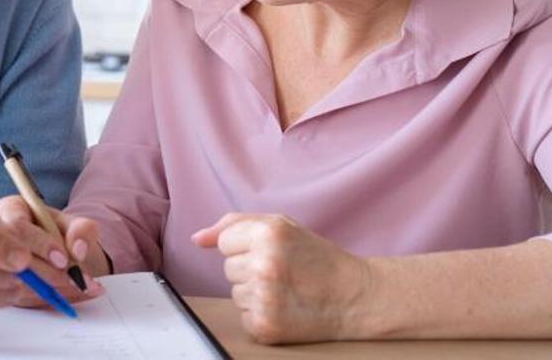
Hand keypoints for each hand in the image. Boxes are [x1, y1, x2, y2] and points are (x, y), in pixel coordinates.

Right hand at [0, 195, 105, 306]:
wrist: (61, 255)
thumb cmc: (61, 233)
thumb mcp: (74, 224)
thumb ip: (81, 229)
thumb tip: (78, 249)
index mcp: (10, 210)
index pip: (17, 227)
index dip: (40, 244)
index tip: (63, 259)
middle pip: (12, 257)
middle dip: (47, 272)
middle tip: (73, 279)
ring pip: (17, 284)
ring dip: (51, 289)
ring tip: (82, 288)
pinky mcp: (0, 290)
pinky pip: (22, 299)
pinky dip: (50, 301)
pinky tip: (73, 297)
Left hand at [192, 213, 373, 343]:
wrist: (355, 296)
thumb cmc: (316, 257)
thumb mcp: (280, 225)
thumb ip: (233, 224)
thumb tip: (196, 239)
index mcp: (268, 235)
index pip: (224, 242)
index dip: (247, 246)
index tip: (273, 252)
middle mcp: (264, 266)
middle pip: (228, 268)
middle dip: (250, 269)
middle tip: (283, 272)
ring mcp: (265, 299)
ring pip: (234, 293)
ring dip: (254, 292)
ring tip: (286, 289)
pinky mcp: (265, 327)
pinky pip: (243, 317)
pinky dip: (260, 314)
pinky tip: (285, 308)